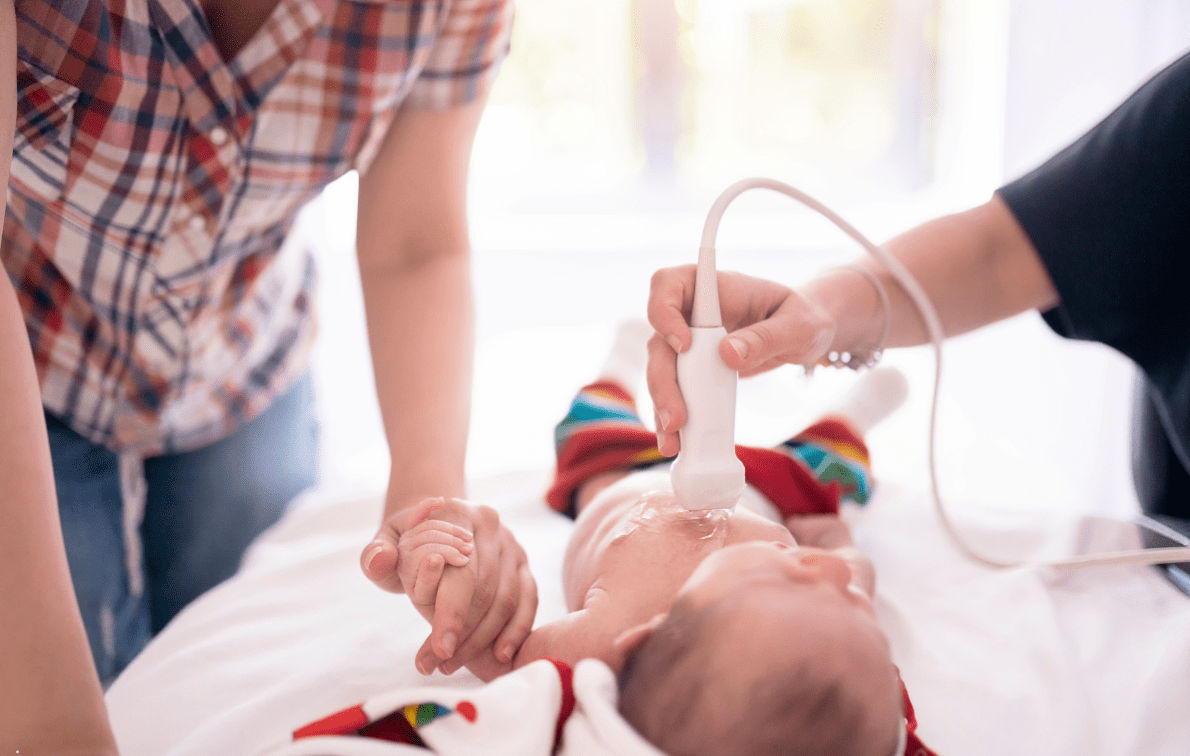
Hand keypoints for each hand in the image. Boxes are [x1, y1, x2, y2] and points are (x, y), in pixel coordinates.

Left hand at [360, 497, 536, 681]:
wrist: (434, 526)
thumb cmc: (408, 540)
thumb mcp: (385, 542)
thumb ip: (376, 554)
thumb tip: (379, 561)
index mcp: (458, 513)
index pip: (461, 570)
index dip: (452, 613)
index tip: (440, 650)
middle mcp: (491, 525)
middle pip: (485, 590)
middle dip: (463, 636)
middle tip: (437, 665)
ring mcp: (512, 544)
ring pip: (506, 600)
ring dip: (483, 640)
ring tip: (451, 665)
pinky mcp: (523, 563)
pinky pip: (528, 600)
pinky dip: (517, 630)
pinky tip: (500, 655)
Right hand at [647, 265, 834, 454]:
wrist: (807, 335)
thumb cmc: (804, 318)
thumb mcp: (800, 326)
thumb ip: (766, 337)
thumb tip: (728, 354)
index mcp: (718, 290)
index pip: (670, 284)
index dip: (664, 311)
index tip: (684, 345)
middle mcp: (695, 314)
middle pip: (659, 340)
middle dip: (662, 381)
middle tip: (677, 417)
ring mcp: (692, 343)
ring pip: (661, 370)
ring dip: (662, 405)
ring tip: (674, 441)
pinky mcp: (695, 370)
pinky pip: (675, 391)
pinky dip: (673, 417)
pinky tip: (679, 442)